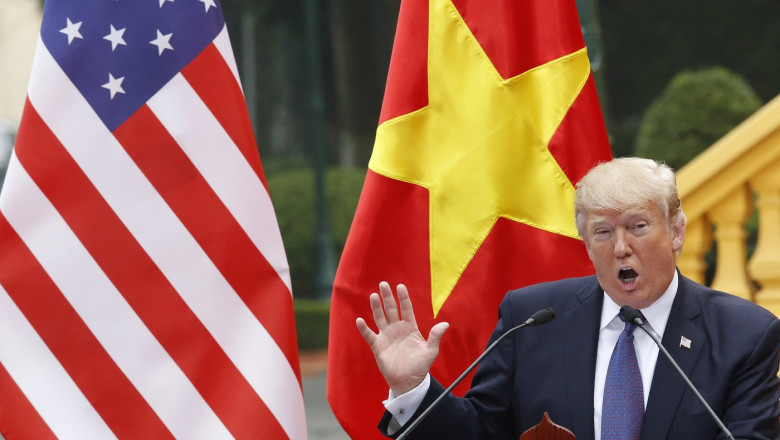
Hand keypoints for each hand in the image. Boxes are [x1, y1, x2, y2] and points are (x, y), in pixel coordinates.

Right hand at [356, 281, 449, 395]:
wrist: (408, 382)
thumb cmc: (420, 366)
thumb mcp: (430, 351)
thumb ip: (435, 337)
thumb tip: (446, 324)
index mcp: (410, 327)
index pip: (406, 309)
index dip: (403, 298)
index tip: (400, 286)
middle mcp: (397, 329)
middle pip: (391, 309)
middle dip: (387, 297)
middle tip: (383, 284)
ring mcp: (386, 336)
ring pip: (380, 318)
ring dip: (376, 307)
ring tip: (373, 296)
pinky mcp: (378, 346)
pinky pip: (369, 335)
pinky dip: (364, 328)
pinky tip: (360, 320)